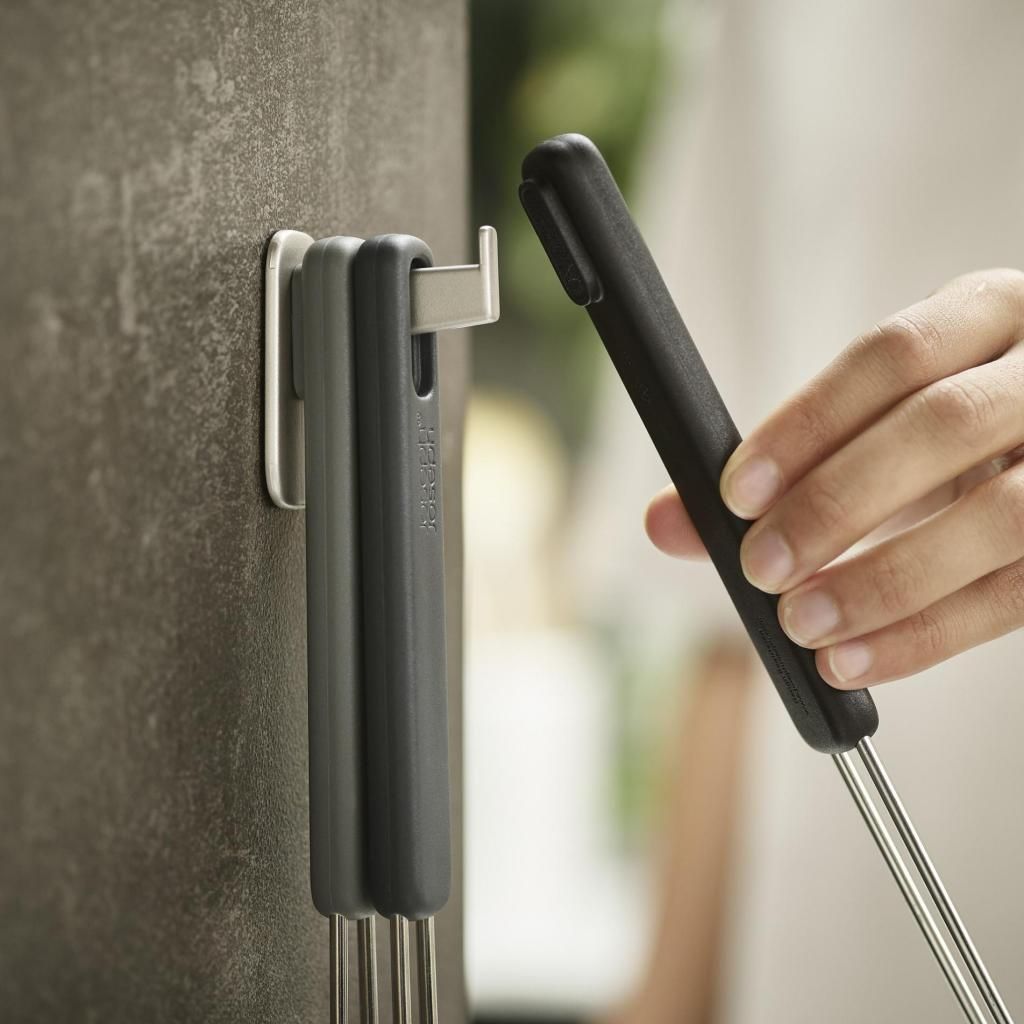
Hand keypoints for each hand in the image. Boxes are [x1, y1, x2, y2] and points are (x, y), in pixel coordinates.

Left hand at [646, 269, 1023, 688]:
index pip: (892, 355)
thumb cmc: (948, 435)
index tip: (736, 493)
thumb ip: (780, 467)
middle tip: (759, 566)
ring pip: (1000, 516)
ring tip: (801, 624)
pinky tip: (854, 659)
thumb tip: (667, 523)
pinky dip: (926, 636)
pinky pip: (1016, 595)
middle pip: (943, 427)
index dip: (808, 425)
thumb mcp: (878, 425)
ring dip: (884, 580)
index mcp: (988, 314)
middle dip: (836, 503)